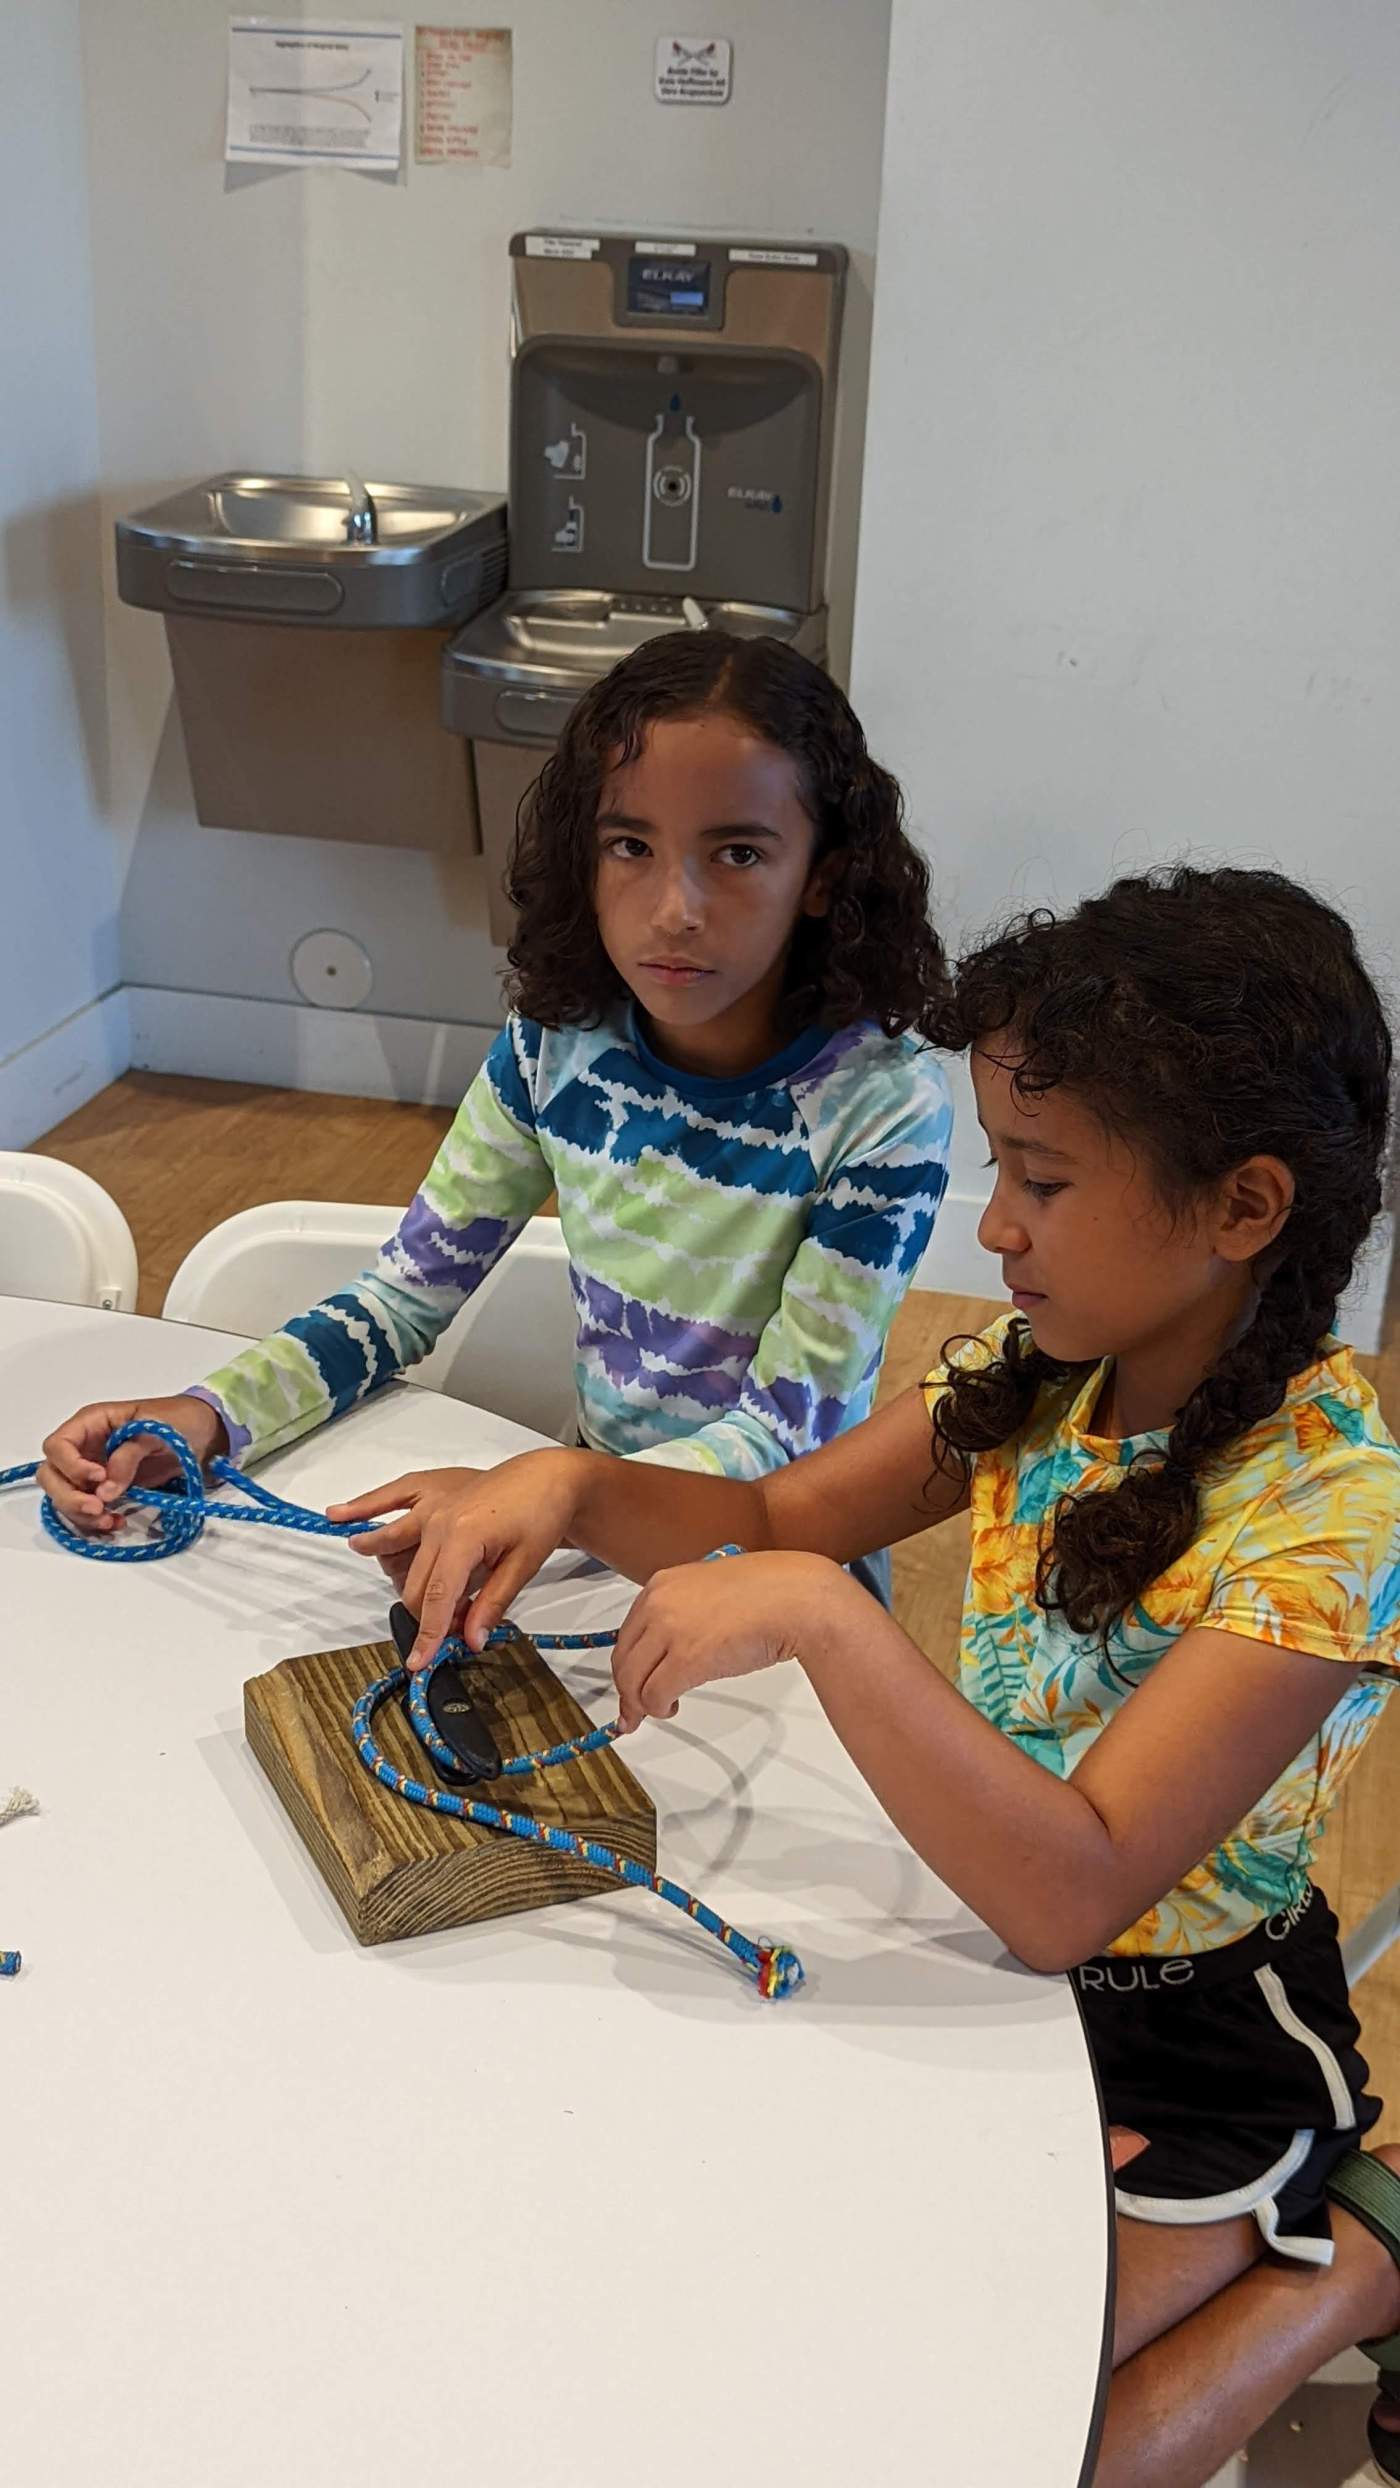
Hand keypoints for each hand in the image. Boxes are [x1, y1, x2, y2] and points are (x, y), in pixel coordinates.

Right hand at [37, 1394, 227, 1533]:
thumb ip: (128, 1455)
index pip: (57, 1446)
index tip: (98, 1478)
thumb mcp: (156, 1430)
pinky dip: (95, 1521)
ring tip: (109, 1519)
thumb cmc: (179, 1421)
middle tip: (97, 1508)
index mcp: (92, 1423)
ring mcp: (93, 1471)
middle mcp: (85, 1448)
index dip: (70, 1465)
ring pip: (64, 1496)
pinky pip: (86, 1510)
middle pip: (51, 1475)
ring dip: (81, 1514)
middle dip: (69, 1496)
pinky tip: (117, 1522)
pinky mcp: (106, 1491)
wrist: (203, 1435)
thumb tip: (106, 1489)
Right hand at [327, 1449, 583, 1669]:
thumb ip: (492, 1604)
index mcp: (464, 1537)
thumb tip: (470, 1641)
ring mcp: (430, 1502)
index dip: (429, 1634)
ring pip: (395, 1551)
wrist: (547, 1477)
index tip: (419, 1663)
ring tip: (419, 1597)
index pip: (436, 1597)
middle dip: (431, 1615)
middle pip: (415, 1584)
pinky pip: (388, 1498)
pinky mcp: (428, 1489)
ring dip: (400, 1579)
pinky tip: (337, 1516)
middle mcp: (438, 1519)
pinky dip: (362, 1508)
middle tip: (461, 1627)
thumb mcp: (523, 1565)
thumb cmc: (540, 1516)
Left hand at [611, 1550, 838, 1732]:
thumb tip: (674, 1645)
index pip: (627, 1633)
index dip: (627, 1663)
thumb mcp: (713, 1589)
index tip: (630, 1681)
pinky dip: (658, 1709)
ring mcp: (671, 1630)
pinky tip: (672, 1707)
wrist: (798, 1599)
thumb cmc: (771, 1593)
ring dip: (641, 1703)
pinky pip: (654, 1695)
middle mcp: (660, 1604)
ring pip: (632, 1682)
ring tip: (659, 1710)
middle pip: (623, 1659)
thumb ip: (687, 1611)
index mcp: (663, 1584)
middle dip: (627, 1690)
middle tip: (634, 1710)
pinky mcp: (687, 1659)